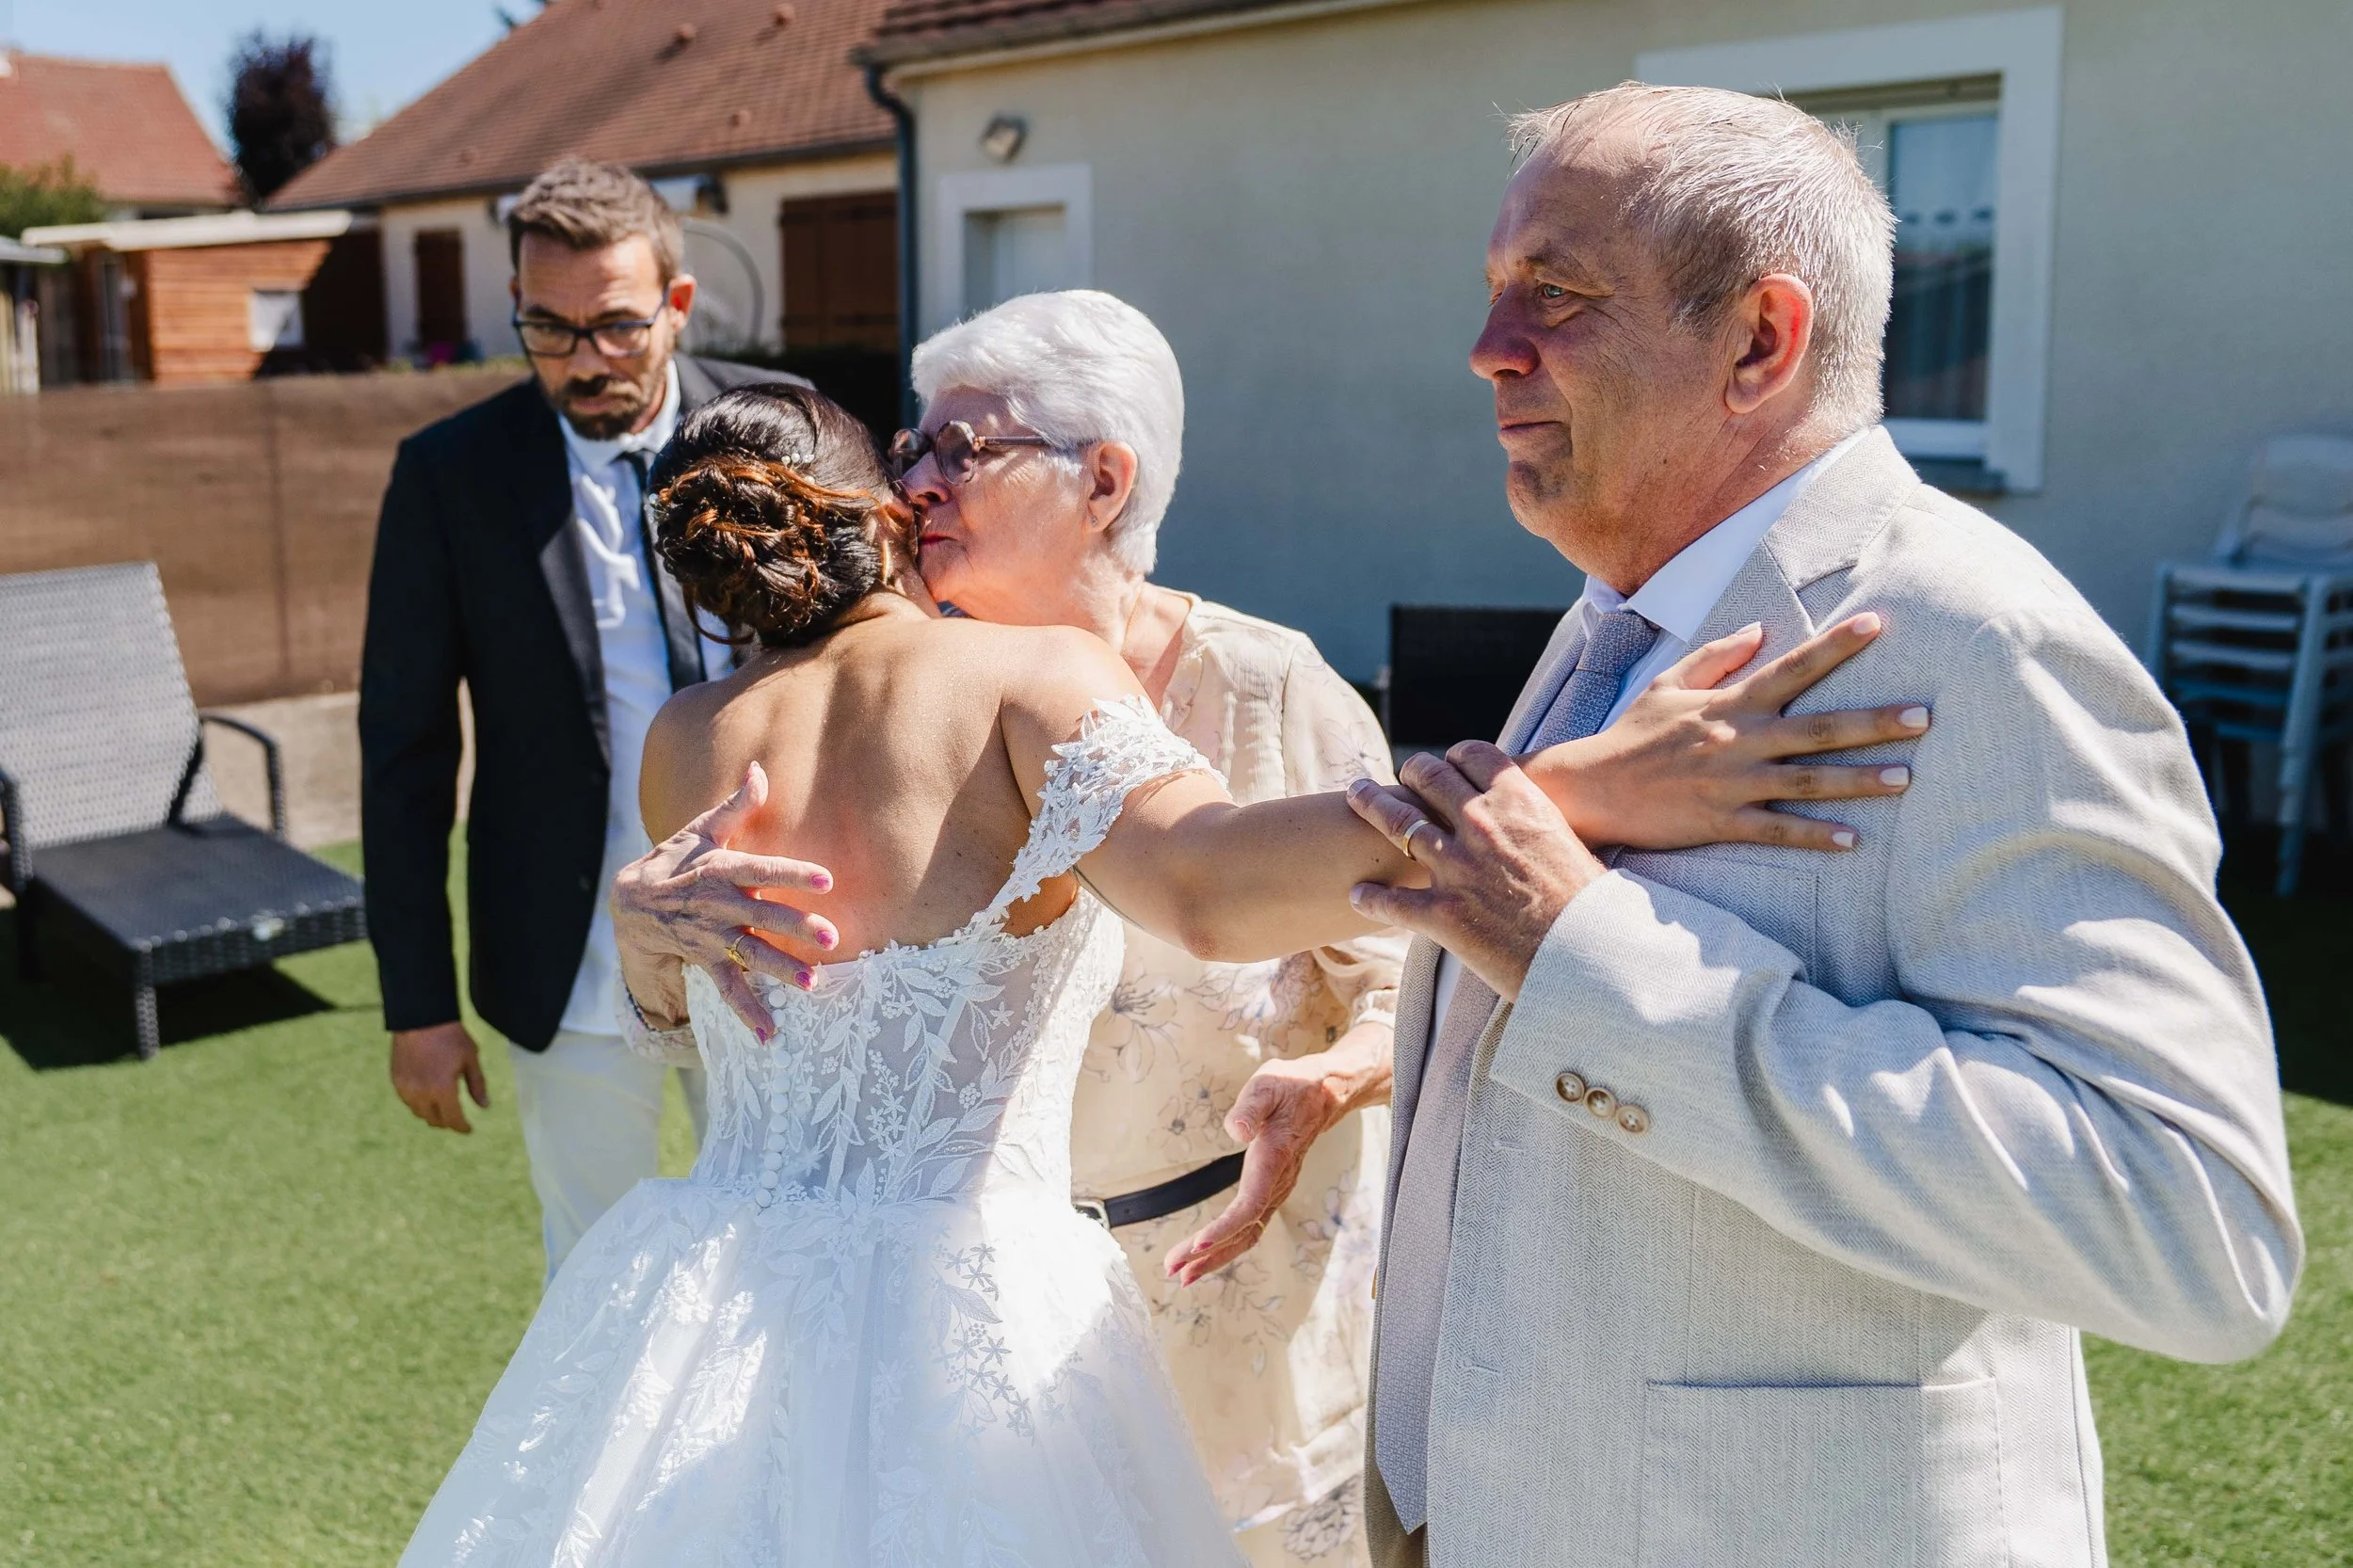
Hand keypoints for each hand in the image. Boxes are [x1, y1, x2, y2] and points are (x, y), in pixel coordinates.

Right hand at [391, 1020, 488, 1133]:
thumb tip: (485, 1106)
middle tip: (456, 1118)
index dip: (462, 1127)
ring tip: (442, 1106)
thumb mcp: (471, 1059)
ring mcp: (406, 1088)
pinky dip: (419, 1103)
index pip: (453, 1119)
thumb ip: (477, 1085)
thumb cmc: (450, 1036)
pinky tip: (428, 1094)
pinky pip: (408, 1101)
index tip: (468, 1129)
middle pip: (434, 1120)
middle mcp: (422, 1094)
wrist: (420, 1018)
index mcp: (443, 1089)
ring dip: (432, 1113)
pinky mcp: (396, 1081)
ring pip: (419, 1113)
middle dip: (447, 1122)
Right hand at [613, 762, 838, 1036]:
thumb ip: (737, 805)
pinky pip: (728, 989)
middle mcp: (718, 904)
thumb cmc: (676, 860)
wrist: (629, 902)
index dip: (794, 873)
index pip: (763, 868)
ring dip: (779, 969)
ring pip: (749, 954)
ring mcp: (711, 936)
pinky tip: (771, 1035)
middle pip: (762, 915)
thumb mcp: (702, 830)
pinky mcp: (705, 961)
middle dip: (796, 927)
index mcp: (721, 869)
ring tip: (811, 984)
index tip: (828, 880)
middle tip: (831, 936)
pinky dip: (748, 1013)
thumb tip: (759, 769)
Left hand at [1165, 1021, 1393, 1286]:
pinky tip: (1204, 1252)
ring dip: (1215, 1256)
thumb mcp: (1268, 1084)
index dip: (1224, 1227)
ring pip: (1247, 1234)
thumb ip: (1250, 1106)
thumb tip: (1236, 1131)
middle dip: (1209, 1254)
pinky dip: (1226, 1243)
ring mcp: (1277, 1190)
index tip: (1197, 1244)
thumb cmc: (1292, 1087)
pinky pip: (1250, 1225)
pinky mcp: (1271, 1190)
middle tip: (1174, 1270)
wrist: (1323, 1094)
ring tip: (1181, 1272)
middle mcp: (1278, 1182)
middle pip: (1245, 1230)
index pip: (1249, 1204)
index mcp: (1275, 1159)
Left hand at [1348, 747, 1600, 1001]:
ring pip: (1397, 823)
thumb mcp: (1571, 847)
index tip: (1447, 762)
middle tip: (1401, 773)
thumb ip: (1540, 828)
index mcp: (1519, 802)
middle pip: (1430, 779)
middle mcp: (1482, 825)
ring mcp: (1457, 868)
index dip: (1455, 756)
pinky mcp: (1441, 914)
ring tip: (1356, 796)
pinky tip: (1357, 895)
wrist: (1592, 960)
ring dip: (1371, 805)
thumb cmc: (1594, 910)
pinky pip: (1391, 901)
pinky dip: (1370, 898)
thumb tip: (1537, 828)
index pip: (1474, 756)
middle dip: (1412, 771)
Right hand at [1525, 613, 1927, 852]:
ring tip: (1905, 778)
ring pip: (1807, 780)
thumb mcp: (1668, 683)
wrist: (1591, 787)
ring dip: (1858, 779)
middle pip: (1817, 728)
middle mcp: (1738, 739)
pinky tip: (1851, 839)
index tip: (1877, 625)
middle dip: (1873, 722)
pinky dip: (1813, 835)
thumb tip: (1760, 629)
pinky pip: (1776, 831)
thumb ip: (1717, 656)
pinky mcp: (1721, 821)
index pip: (1792, 667)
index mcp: (1729, 703)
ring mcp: (1732, 783)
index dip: (1835, 646)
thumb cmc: (1632, 735)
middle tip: (1924, 716)